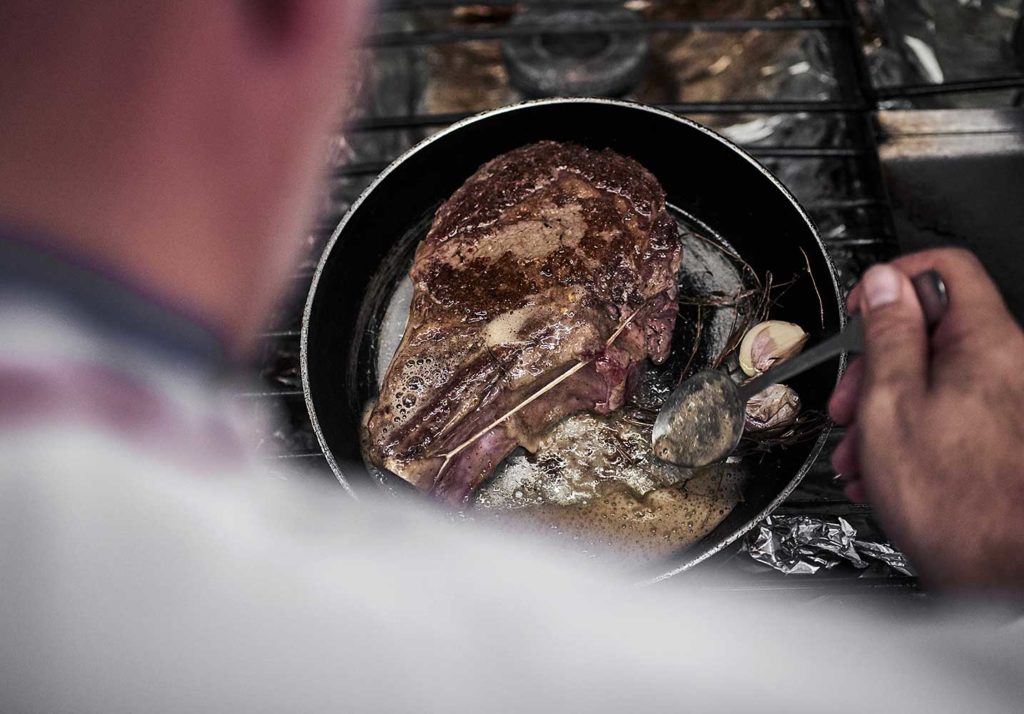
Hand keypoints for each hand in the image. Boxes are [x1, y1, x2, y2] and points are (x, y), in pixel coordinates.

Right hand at [828, 248, 1023, 591]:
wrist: (1003, 574)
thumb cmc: (955, 501)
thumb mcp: (891, 405)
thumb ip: (887, 336)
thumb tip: (884, 285)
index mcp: (983, 342)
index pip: (943, 270)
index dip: (892, 282)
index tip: (863, 311)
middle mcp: (1005, 365)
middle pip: (930, 331)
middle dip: (875, 364)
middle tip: (849, 400)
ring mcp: (1004, 402)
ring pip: (932, 379)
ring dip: (882, 409)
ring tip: (858, 451)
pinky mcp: (999, 437)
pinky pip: (946, 414)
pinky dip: (908, 433)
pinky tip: (881, 469)